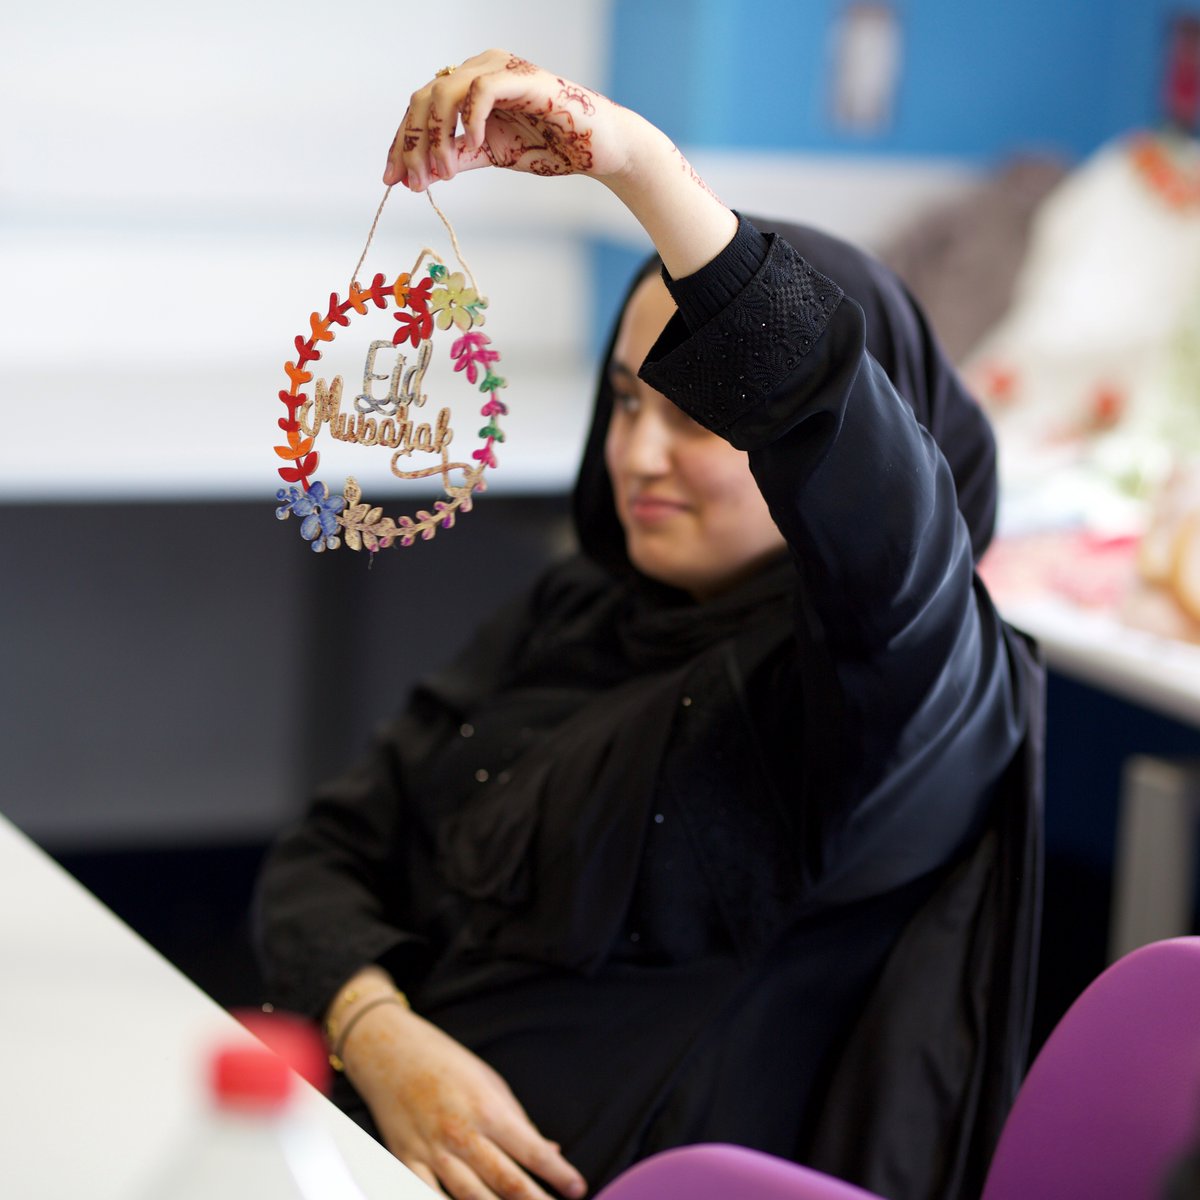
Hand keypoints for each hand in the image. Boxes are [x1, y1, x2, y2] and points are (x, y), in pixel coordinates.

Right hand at [340, 1001, 586, 1199]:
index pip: (532, 1150)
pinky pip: (426, 1196)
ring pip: (471, 1198)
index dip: (558, 1174)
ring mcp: (432, 1151)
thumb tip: (551, 1151)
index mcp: (487, 1109)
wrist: (388, 1049)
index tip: (578, 1188)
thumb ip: (519, 1120)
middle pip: (506, 1181)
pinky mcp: (406, 1161)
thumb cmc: (445, 1061)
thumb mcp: (489, 1081)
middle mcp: (461, 1134)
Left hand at [385, 49, 735, 279]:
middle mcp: (479, 68)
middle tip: (413, 182)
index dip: (401, 143)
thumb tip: (416, 176)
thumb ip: (455, 159)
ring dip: (436, 138)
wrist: (598, 150)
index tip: (391, 180)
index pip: (420, 108)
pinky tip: (471, 149)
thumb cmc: (550, 147)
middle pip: (423, 98)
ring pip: (444, 92)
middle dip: (411, 144)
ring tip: (445, 173)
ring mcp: (500, 69)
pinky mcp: (523, 78)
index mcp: (468, 84)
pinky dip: (469, 122)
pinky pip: (481, 91)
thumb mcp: (490, 156)